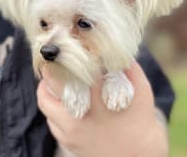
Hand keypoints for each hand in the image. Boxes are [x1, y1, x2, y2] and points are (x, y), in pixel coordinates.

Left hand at [37, 61, 168, 156]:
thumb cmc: (141, 121)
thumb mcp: (142, 91)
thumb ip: (129, 68)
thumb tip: (117, 50)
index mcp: (100, 95)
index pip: (75, 68)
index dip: (68, 54)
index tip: (68, 45)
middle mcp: (81, 112)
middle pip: (53, 82)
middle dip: (51, 67)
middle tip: (52, 58)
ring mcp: (72, 128)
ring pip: (45, 101)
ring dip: (45, 86)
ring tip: (50, 77)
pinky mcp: (67, 141)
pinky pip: (50, 119)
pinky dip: (51, 106)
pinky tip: (59, 100)